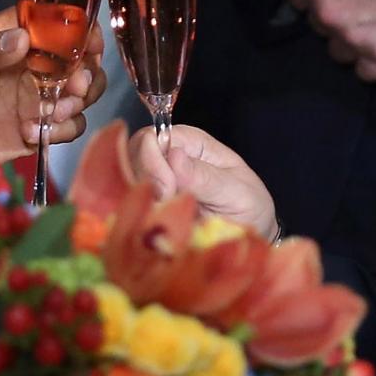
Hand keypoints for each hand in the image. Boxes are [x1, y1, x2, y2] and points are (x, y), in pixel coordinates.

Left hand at [0, 10, 106, 178]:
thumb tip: (21, 39)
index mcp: (4, 40)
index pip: (52, 23)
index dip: (78, 28)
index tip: (89, 44)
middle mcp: (24, 67)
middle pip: (76, 60)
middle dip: (85, 72)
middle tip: (74, 87)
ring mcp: (31, 100)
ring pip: (78, 94)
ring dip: (77, 102)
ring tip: (56, 112)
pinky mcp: (32, 132)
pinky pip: (65, 127)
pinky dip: (60, 130)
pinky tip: (32, 133)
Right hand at [129, 122, 278, 238]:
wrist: (249, 236)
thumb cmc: (248, 207)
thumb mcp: (238, 192)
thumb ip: (206, 177)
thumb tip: (175, 156)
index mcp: (191, 143)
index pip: (152, 138)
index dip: (153, 162)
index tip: (169, 190)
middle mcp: (168, 158)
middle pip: (132, 159)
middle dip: (145, 185)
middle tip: (169, 206)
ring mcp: (155, 183)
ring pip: (125, 184)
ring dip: (143, 204)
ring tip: (170, 219)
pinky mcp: (148, 206)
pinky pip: (128, 207)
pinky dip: (138, 218)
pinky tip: (158, 227)